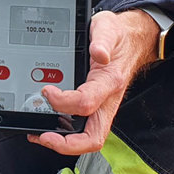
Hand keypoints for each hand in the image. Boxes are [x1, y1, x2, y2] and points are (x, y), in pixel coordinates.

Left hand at [29, 10, 158, 154]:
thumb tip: (99, 53)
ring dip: (64, 142)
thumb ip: (102, 40)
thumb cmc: (119, 36)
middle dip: (67, 144)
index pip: (86, 103)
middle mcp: (107, 99)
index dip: (63, 102)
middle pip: (92, 137)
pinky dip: (65, 133)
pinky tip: (48, 124)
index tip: (46, 91)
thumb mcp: (108, 28)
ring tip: (40, 135)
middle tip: (43, 136)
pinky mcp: (96, 106)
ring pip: (88, 137)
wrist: (132, 39)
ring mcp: (102, 106)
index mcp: (110, 82)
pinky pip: (83, 127)